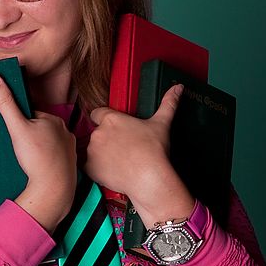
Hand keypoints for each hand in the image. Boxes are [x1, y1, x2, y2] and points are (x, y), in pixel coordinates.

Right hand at [0, 73, 76, 232]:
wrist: (53, 190)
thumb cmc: (37, 157)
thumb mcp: (16, 127)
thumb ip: (5, 103)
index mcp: (54, 119)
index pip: (32, 114)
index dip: (19, 122)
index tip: (12, 132)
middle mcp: (65, 132)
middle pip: (39, 129)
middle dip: (28, 136)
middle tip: (18, 148)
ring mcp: (69, 149)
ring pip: (47, 145)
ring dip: (37, 149)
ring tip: (26, 160)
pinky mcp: (69, 166)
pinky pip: (54, 159)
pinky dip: (45, 162)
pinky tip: (36, 169)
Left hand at [85, 84, 193, 227]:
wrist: (149, 178)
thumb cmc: (154, 150)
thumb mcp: (161, 123)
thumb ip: (168, 103)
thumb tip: (178, 88)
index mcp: (110, 119)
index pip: (97, 113)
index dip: (104, 119)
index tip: (115, 128)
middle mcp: (97, 133)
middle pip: (97, 132)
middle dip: (107, 138)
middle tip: (123, 148)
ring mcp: (91, 151)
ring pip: (92, 149)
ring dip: (101, 153)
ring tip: (119, 160)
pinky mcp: (89, 168)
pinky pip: (88, 166)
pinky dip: (96, 168)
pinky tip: (111, 170)